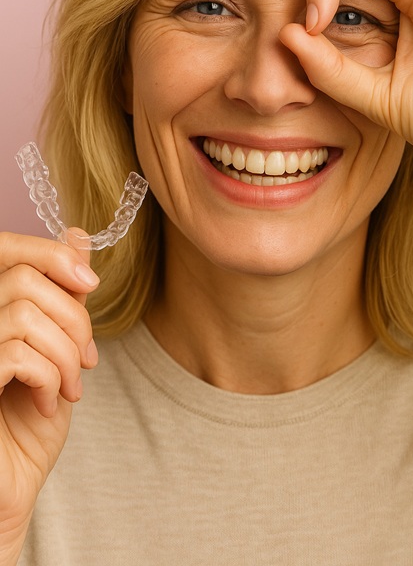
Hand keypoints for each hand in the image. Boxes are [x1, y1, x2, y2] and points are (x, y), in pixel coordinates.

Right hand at [0, 232, 98, 559]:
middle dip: (72, 315)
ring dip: (64, 351)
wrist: (8, 490)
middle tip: (86, 357)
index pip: (4, 247)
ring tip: (70, 386)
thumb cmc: (26, 422)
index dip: (51, 254)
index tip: (89, 283)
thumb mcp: (56, 349)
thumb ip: (62, 294)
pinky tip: (49, 404)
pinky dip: (48, 377)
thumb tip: (77, 236)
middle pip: (23, 276)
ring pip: (23, 312)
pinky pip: (15, 353)